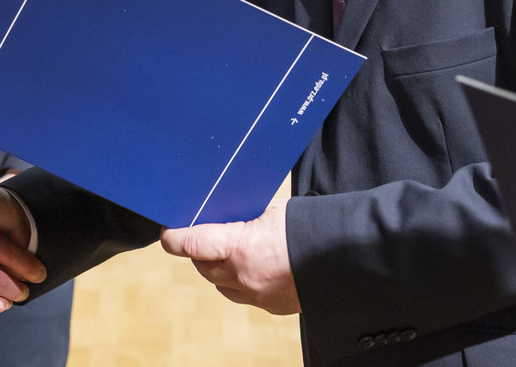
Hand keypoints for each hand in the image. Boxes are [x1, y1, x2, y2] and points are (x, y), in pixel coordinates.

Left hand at [159, 199, 299, 313]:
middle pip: (202, 266)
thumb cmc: (308, 226)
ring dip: (216, 269)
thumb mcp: (270, 210)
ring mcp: (258, 295)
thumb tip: (223, 208)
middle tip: (201, 236)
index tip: (168, 233)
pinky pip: (243, 295)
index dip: (174, 238)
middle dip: (198, 252)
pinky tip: (250, 268)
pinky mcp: (272, 306)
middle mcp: (244, 276)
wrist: (347, 257)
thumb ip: (242, 213)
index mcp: (239, 247)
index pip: (190, 244)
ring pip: (220, 284)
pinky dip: (238, 282)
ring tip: (225, 252)